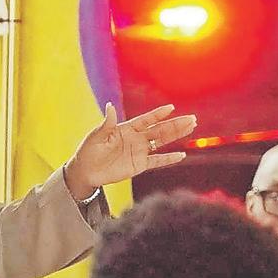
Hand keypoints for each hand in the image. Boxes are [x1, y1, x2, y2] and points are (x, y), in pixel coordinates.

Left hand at [63, 103, 197, 197]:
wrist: (86, 171)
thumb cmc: (89, 150)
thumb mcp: (96, 136)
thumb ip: (107, 123)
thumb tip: (110, 106)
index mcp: (126, 129)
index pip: (146, 120)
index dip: (158, 114)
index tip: (171, 108)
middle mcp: (136, 139)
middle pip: (159, 130)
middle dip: (175, 124)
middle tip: (191, 118)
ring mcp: (139, 152)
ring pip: (162, 142)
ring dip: (176, 135)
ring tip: (191, 128)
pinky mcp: (139, 165)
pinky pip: (157, 161)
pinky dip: (168, 159)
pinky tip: (181, 155)